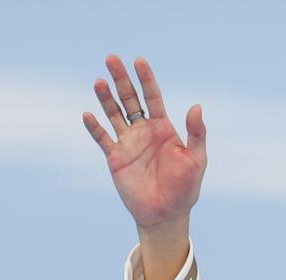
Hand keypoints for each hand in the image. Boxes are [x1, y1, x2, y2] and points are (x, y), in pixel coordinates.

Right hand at [82, 54, 206, 228]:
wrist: (166, 214)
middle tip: (112, 59)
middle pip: (130, 99)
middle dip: (121, 80)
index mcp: (163, 128)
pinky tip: (89, 114)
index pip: (152, 96)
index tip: (139, 61)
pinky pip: (102, 138)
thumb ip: (196, 133)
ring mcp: (128, 144)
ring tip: (99, 81)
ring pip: (114, 114)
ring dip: (106, 97)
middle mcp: (143, 131)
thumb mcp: (196, 160)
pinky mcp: (115, 158)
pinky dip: (95, 127)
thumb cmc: (185, 189)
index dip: (146, 78)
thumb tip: (197, 106)